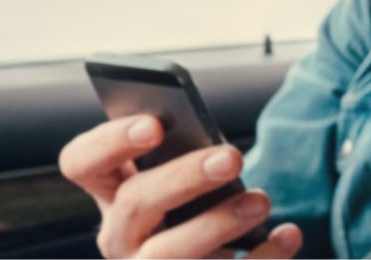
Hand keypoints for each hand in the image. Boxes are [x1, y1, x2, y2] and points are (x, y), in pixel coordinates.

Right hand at [59, 114, 303, 257]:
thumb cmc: (202, 207)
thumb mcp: (188, 181)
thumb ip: (189, 158)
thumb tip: (218, 151)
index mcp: (112, 193)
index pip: (82, 163)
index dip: (110, 143)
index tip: (154, 125)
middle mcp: (120, 235)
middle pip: (134, 203)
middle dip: (183, 178)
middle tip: (232, 157)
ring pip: (167, 253)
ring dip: (218, 224)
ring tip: (261, 200)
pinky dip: (261, 256)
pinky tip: (288, 233)